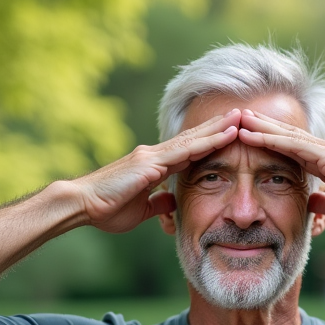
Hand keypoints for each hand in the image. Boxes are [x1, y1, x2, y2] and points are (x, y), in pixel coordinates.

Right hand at [71, 109, 240, 233]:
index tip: (229, 134)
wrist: (82, 205)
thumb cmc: (106, 209)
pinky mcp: (150, 163)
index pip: (188, 151)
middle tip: (242, 115)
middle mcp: (155, 155)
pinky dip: (207, 141)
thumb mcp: (141, 209)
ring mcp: (153, 156)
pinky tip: (225, 135)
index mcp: (154, 166)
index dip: (209, 141)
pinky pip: (185, 151)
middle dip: (218, 127)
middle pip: (194, 139)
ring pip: (193, 139)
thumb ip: (158, 204)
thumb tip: (172, 202)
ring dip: (218, 128)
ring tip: (240, 117)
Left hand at [236, 109, 324, 229]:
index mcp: (322, 163)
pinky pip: (293, 146)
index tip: (245, 137)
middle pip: (283, 136)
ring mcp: (324, 151)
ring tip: (236, 118)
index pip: (288, 149)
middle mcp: (321, 152)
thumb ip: (323, 202)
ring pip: (284, 135)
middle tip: (233, 117)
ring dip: (258, 126)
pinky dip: (271, 138)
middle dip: (258, 127)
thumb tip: (310, 202)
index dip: (267, 141)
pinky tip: (253, 134)